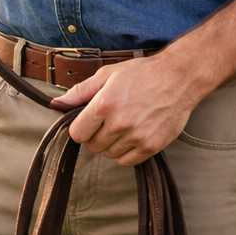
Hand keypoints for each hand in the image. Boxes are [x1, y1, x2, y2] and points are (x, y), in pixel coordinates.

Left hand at [55, 55, 192, 164]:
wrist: (178, 78)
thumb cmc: (141, 73)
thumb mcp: (107, 74)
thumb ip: (80, 91)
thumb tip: (57, 103)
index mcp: (104, 104)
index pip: (77, 134)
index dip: (80, 128)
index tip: (88, 122)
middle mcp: (119, 123)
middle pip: (92, 146)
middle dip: (95, 136)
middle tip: (106, 122)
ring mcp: (136, 136)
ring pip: (109, 155)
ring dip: (110, 144)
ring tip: (121, 126)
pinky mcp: (151, 146)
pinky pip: (127, 161)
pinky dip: (125, 152)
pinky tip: (131, 136)